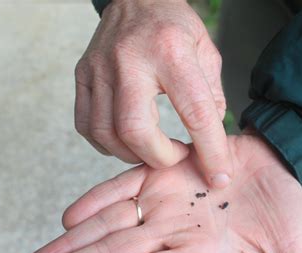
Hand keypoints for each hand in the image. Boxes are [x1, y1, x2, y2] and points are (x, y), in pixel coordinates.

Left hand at [13, 135, 301, 252]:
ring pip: (109, 224)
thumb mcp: (291, 249)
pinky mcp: (162, 171)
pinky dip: (97, 198)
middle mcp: (171, 232)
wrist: (276, 163)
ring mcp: (163, 202)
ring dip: (72, 243)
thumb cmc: (283, 207)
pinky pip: (124, 186)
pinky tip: (70, 216)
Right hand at [75, 0, 231, 187]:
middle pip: (135, 130)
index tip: (220, 176)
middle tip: (177, 156)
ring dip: (133, 155)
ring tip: (153, 150)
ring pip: (106, 133)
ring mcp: (99, 68)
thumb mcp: (207, 53)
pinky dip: (108, 144)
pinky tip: (127, 140)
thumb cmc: (174, 27)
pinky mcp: (82, 75)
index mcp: (171, 51)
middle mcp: (129, 59)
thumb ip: (211, 97)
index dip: (211, 151)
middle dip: (160, 158)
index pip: (195, 112)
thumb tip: (209, 139)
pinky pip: (87, 126)